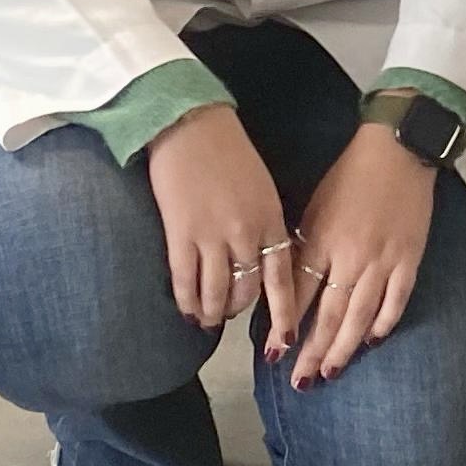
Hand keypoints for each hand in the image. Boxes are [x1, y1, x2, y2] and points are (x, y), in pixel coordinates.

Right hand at [146, 104, 305, 339]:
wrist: (191, 124)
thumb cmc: (229, 152)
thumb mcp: (262, 188)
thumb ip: (264, 225)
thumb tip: (261, 259)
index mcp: (271, 220)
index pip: (282, 278)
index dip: (283, 313)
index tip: (286, 340)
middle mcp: (245, 233)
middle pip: (247, 291)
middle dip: (239, 311)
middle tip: (230, 315)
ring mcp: (212, 236)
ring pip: (216, 292)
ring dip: (212, 312)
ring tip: (207, 318)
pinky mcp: (180, 234)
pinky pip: (185, 281)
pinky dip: (187, 302)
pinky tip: (187, 310)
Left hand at [284, 121, 437, 387]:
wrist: (399, 151)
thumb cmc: (350, 177)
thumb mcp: (314, 208)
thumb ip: (305, 249)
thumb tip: (291, 288)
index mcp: (322, 241)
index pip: (301, 295)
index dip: (286, 326)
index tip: (274, 353)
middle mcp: (351, 257)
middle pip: (329, 315)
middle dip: (312, 351)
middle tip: (300, 381)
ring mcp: (383, 261)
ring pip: (361, 316)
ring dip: (344, 348)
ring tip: (330, 372)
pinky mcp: (409, 260)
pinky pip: (396, 301)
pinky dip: (383, 324)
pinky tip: (371, 342)